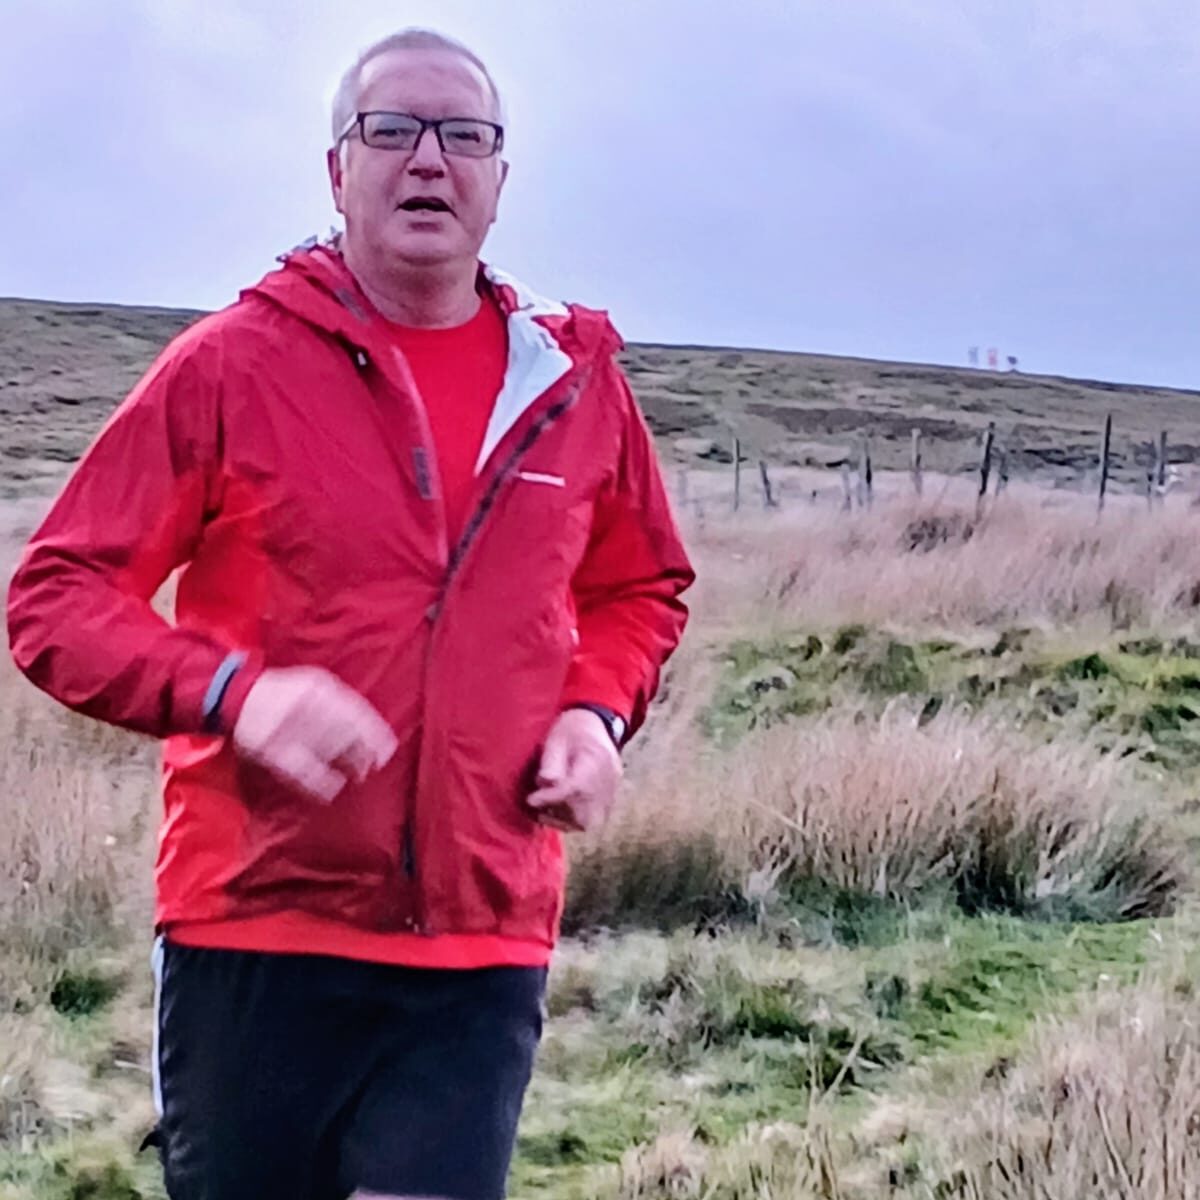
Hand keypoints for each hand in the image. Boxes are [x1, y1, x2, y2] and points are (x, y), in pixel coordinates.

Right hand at [232, 667, 397, 802]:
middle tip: (372, 765)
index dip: (374, 733)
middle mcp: (304, 703)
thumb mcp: (314, 687)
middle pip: (343, 731)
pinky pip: (298, 768)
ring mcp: (286, 726)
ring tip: (359, 774)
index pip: (354, 711)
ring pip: (325, 748)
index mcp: (318, 687)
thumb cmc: (284, 693)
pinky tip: (332, 789)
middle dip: (362, 750)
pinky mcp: (269, 748)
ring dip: (346, 763)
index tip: (387, 750)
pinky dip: (317, 781)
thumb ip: (339, 704)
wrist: (237, 695)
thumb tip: (371, 733)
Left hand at [525, 709, 622, 832]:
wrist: (596, 724)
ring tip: (548, 811)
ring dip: (568, 821)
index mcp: (594, 761)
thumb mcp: (557, 738)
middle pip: (586, 815)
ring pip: (592, 822)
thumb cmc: (572, 730)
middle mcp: (608, 781)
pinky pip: (597, 818)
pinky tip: (561, 811)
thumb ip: (551, 761)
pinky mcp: (612, 796)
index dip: (550, 798)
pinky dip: (578, 820)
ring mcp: (612, 791)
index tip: (530, 800)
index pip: (573, 788)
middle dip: (560, 816)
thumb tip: (545, 783)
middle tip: (540, 807)